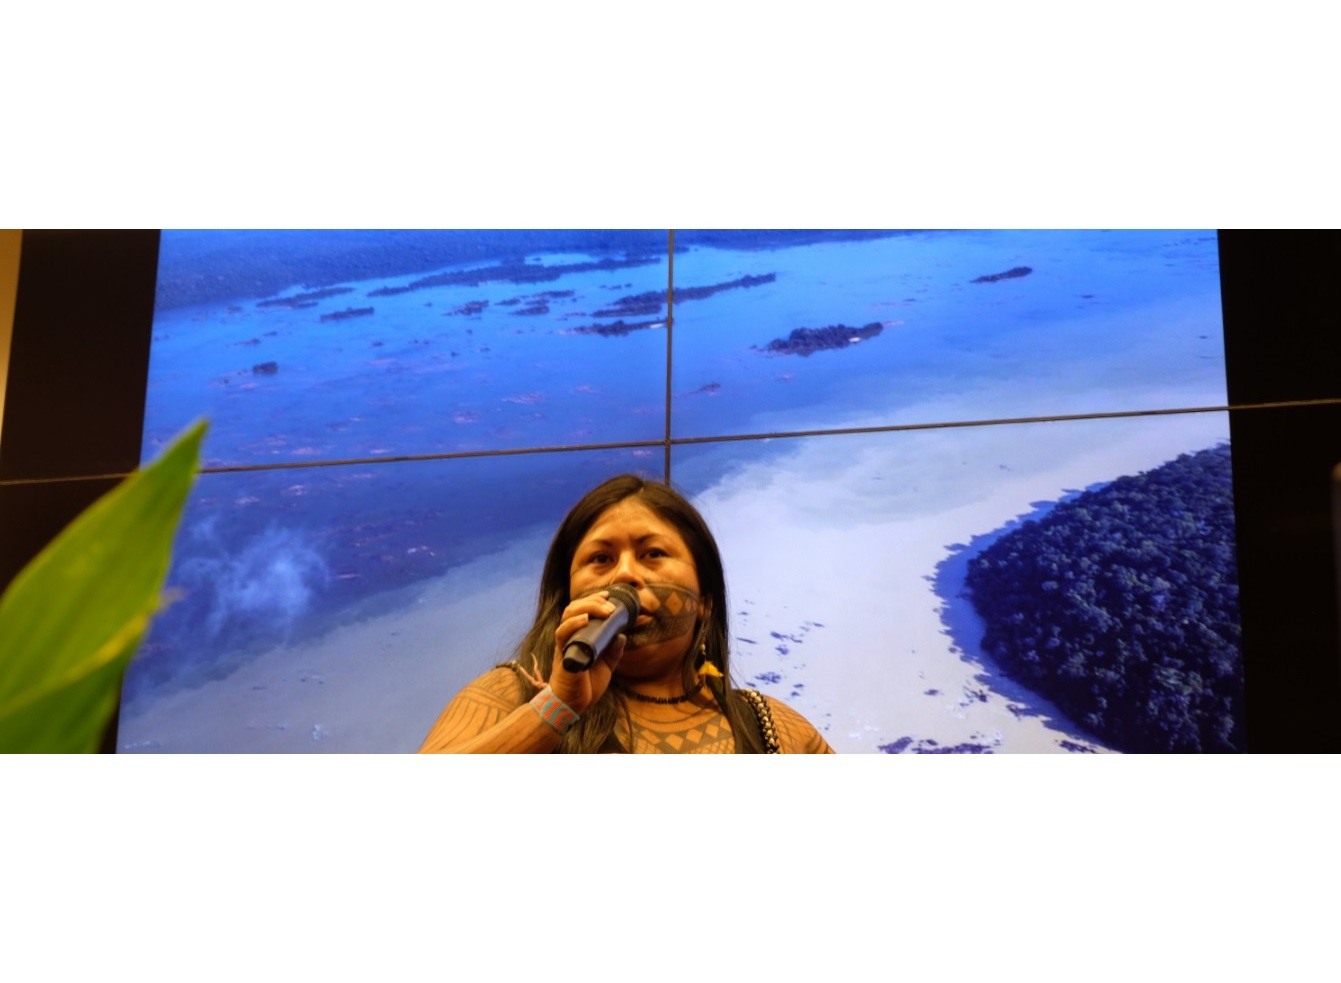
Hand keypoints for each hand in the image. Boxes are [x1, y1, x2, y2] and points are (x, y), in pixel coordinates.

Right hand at [549, 591, 625, 713]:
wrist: (573, 705)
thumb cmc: (586, 685)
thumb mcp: (606, 665)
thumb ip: (613, 651)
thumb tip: (622, 635)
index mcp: (579, 636)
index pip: (582, 610)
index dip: (594, 599)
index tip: (609, 595)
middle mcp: (570, 636)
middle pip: (575, 608)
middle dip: (594, 601)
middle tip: (611, 605)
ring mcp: (565, 643)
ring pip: (569, 615)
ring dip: (587, 608)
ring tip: (604, 610)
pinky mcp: (563, 653)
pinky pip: (562, 633)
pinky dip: (573, 623)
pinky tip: (585, 619)